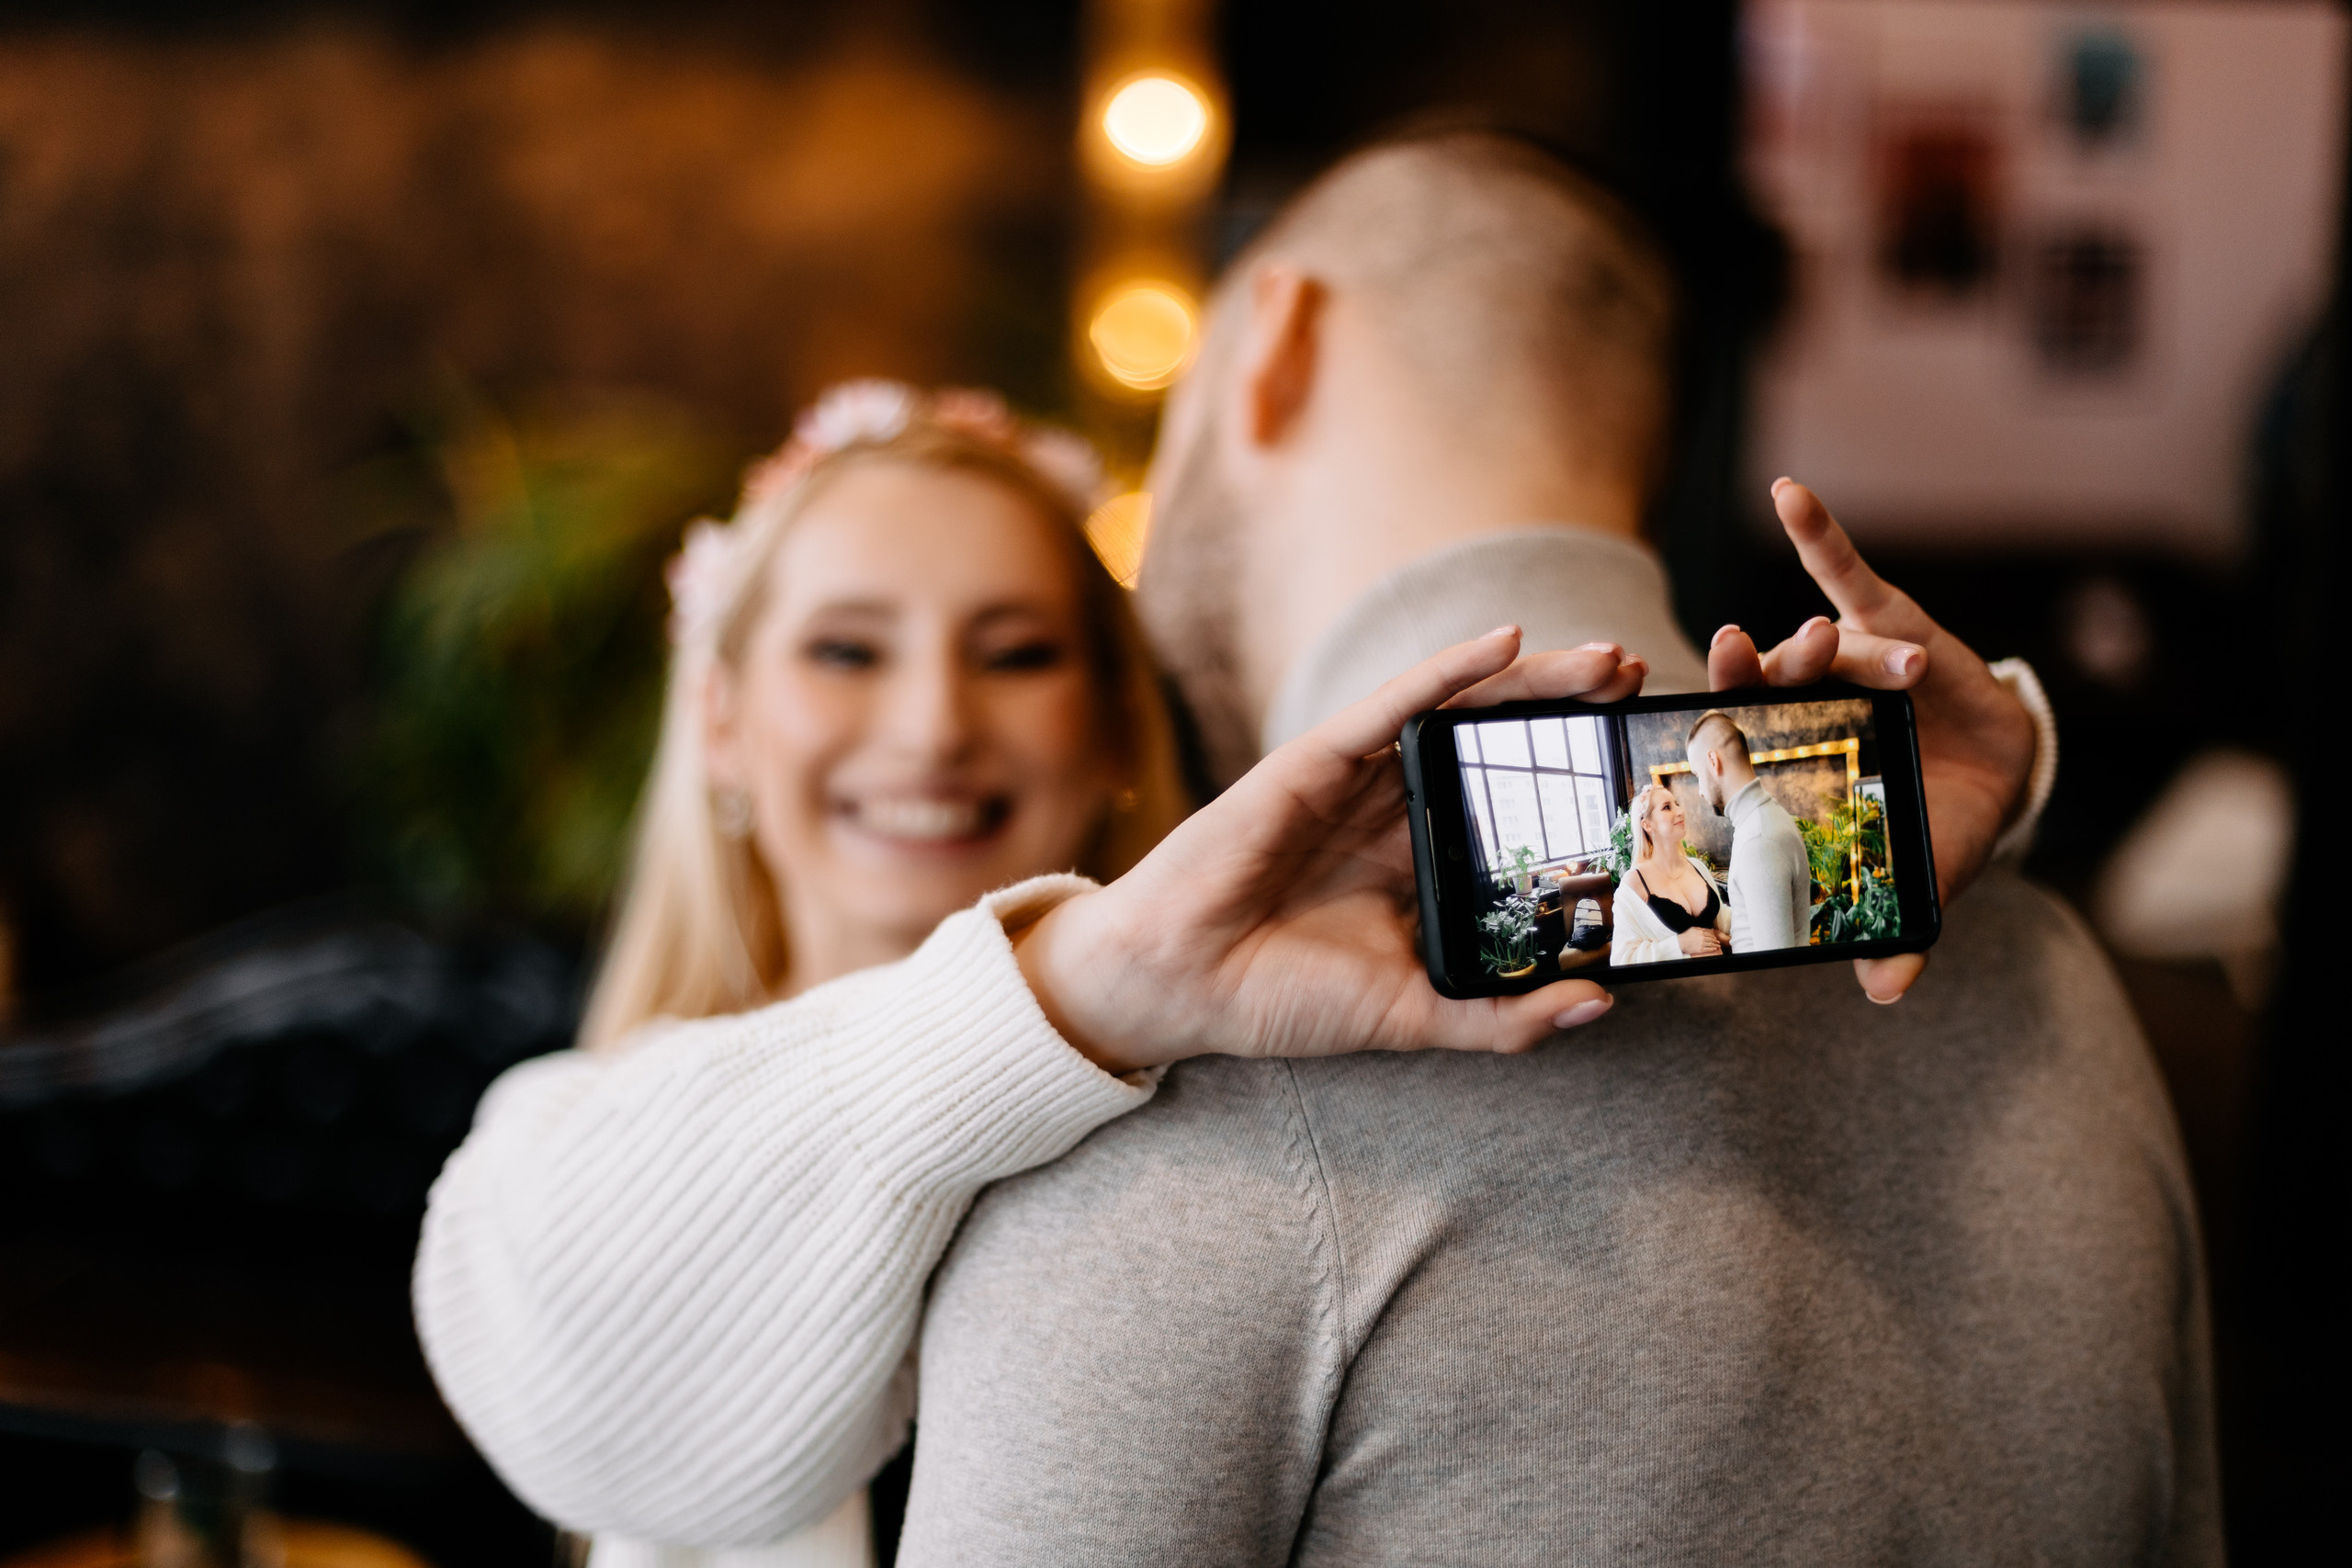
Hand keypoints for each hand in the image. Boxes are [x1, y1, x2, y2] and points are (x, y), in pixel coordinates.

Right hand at [1015, 630, 1647, 1072]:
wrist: (1181, 984)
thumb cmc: (1280, 998)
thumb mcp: (1413, 1015)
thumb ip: (1501, 1017)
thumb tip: (1599, 1007)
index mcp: (1420, 864)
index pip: (1511, 807)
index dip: (1575, 780)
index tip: (1642, 761)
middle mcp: (1396, 811)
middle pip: (1497, 745)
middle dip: (1569, 710)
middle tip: (1640, 680)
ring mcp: (1358, 781)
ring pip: (1459, 711)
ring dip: (1532, 679)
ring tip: (1603, 659)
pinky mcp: (1317, 759)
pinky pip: (1395, 703)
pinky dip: (1449, 669)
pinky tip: (1505, 643)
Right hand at [1677, 928, 1722, 957]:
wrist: (1680, 942)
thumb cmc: (1685, 935)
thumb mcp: (1692, 929)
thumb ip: (1699, 928)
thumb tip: (1704, 929)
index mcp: (1701, 933)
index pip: (1709, 935)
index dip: (1713, 937)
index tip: (1715, 938)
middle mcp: (1702, 938)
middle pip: (1711, 940)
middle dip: (1716, 941)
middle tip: (1718, 942)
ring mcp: (1702, 944)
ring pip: (1711, 944)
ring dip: (1716, 945)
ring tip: (1718, 946)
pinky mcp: (1700, 949)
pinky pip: (1708, 949)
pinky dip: (1713, 949)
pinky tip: (1715, 949)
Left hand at [1709, 480, 2037, 1002]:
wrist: (1997, 770)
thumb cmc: (1929, 821)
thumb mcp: (1920, 874)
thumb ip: (1903, 930)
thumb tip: (1888, 992)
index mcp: (1787, 763)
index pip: (1736, 748)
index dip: (1710, 738)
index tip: (1692, 738)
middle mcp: (1798, 708)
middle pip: (1756, 687)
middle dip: (1744, 675)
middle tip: (1732, 661)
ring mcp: (1835, 658)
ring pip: (1809, 640)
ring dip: (1805, 637)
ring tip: (1812, 640)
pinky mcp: (1880, 615)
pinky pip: (1842, 570)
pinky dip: (1816, 531)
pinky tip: (1787, 493)